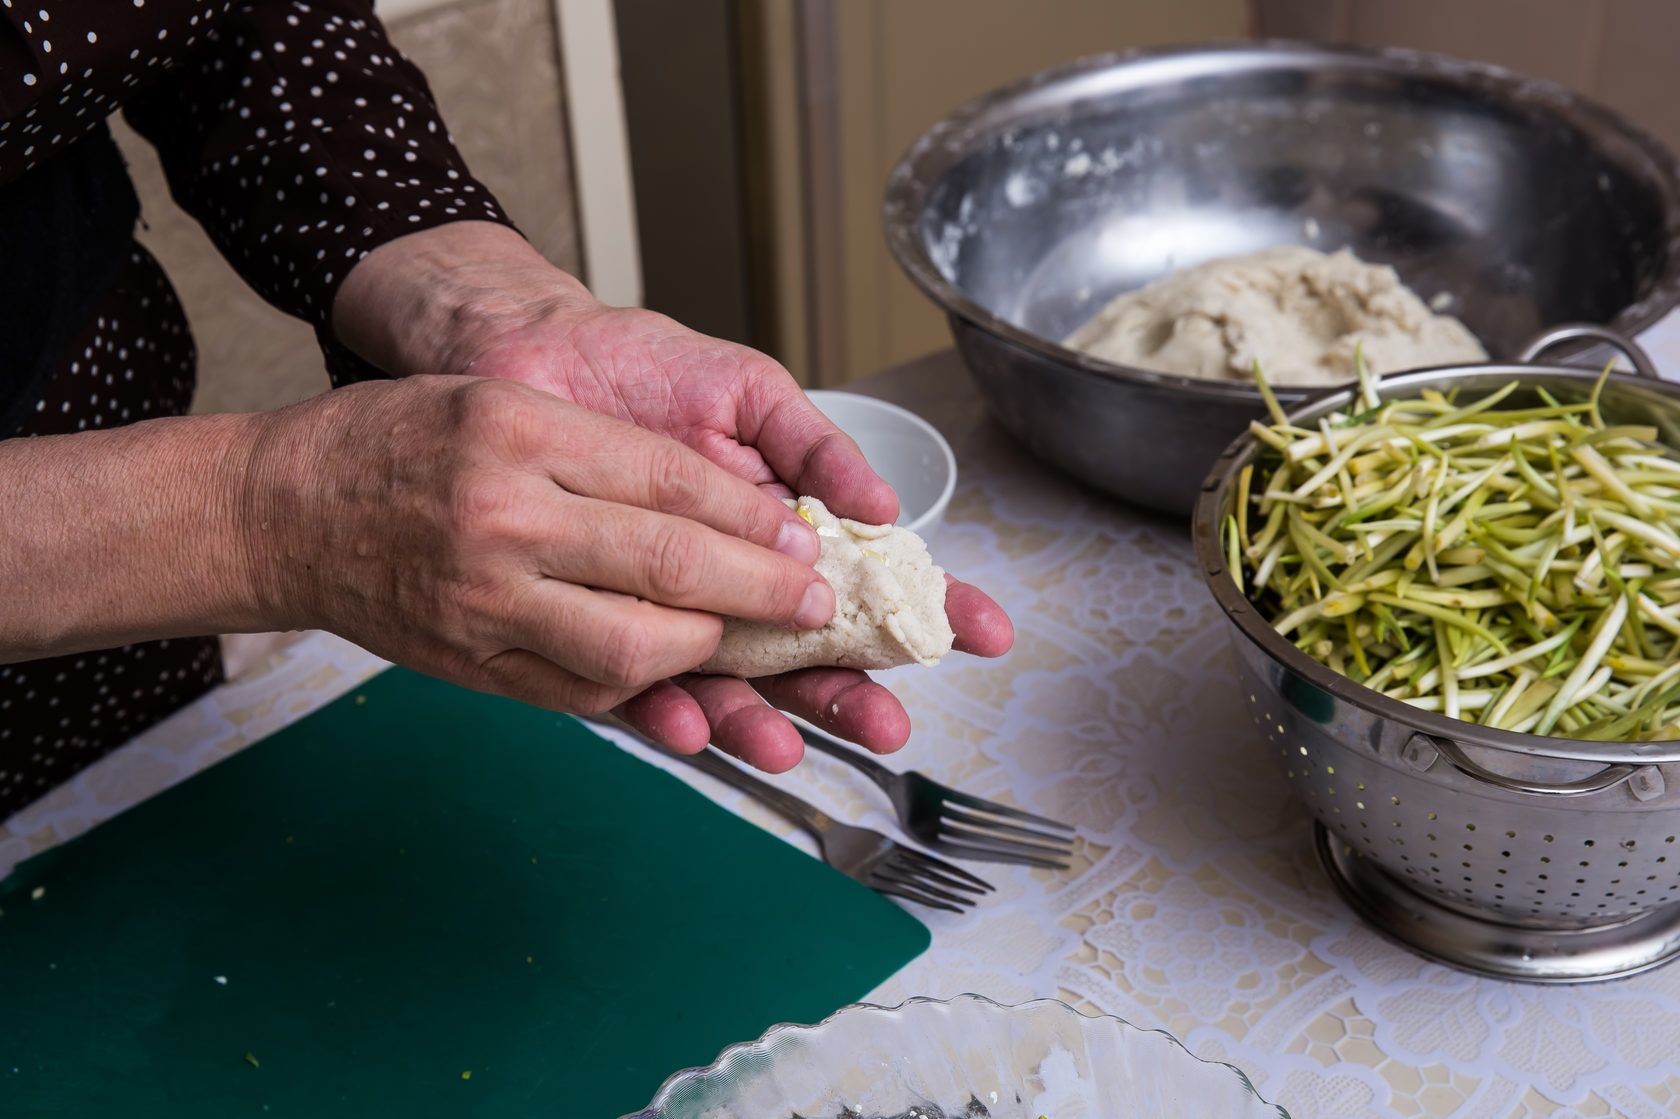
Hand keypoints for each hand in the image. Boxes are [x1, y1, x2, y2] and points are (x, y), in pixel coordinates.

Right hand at [240, 374, 838, 715]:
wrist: (281, 513)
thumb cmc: (395, 442)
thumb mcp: (503, 403)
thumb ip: (606, 450)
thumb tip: (722, 507)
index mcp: (521, 435)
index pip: (670, 480)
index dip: (754, 516)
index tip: (806, 538)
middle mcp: (505, 520)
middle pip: (668, 565)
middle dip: (761, 591)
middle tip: (812, 602)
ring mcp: (485, 602)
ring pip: (631, 647)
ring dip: (709, 653)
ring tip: (748, 643)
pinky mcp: (472, 664)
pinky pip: (579, 692)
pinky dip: (644, 690)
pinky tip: (678, 678)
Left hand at [332, 222, 1013, 768]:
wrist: (525, 354)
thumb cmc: (636, 365)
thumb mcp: (745, 389)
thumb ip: (812, 446)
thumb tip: (886, 503)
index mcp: (777, 524)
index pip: (865, 576)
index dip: (925, 605)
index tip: (983, 633)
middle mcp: (730, 576)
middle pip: (805, 651)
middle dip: (851, 692)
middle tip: (889, 728)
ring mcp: (667, 604)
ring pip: (729, 681)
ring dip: (764, 719)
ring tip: (790, 747)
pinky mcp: (595, 620)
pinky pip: (631, 682)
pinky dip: (662, 709)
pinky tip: (689, 726)